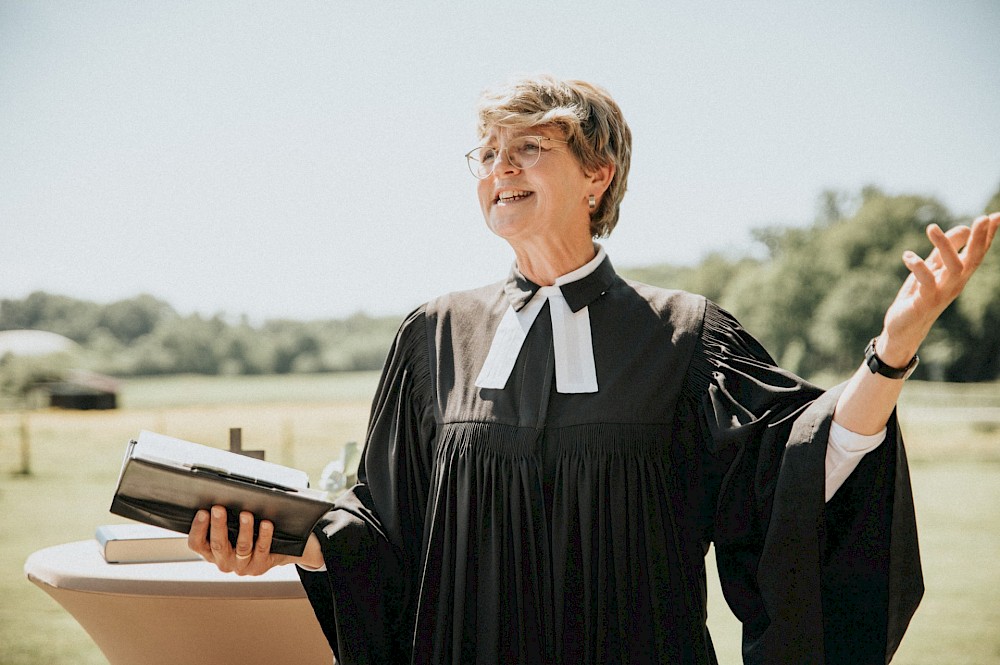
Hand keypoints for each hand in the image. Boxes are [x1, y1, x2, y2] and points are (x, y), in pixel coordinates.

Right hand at [188, 505, 314, 575]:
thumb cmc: (242, 536)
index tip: (202, 511)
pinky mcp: (259, 566)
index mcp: (210, 553)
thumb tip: (214, 498)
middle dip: (218, 525)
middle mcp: (224, 562)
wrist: (269, 554)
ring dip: (244, 529)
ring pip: (242, 547)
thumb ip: (218, 521)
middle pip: (218, 544)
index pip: (196, 543)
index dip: (198, 528)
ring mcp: (241, 566)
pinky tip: (266, 524)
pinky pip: (262, 549)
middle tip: (218, 508)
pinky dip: (264, 535)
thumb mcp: (227, 531)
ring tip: (246, 514)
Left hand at [879, 213, 998, 364]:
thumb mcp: (933, 268)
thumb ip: (946, 249)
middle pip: (973, 259)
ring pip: (953, 268)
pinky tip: (908, 256)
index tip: (997, 216)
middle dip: (979, 239)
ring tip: (931, 227)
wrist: (904, 329)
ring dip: (945, 246)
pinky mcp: (924, 302)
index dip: (988, 235)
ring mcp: (941, 293)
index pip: (977, 252)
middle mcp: (955, 283)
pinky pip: (926, 282)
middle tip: (982, 218)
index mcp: (958, 275)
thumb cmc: (919, 296)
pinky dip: (919, 267)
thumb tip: (965, 227)